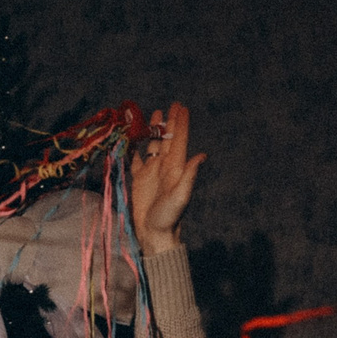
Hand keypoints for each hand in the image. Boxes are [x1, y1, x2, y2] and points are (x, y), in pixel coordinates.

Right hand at [128, 101, 205, 254]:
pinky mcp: (139, 179)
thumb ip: (189, 175)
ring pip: (153, 145)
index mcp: (175, 168)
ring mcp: (151, 172)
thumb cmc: (168, 217)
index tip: (182, 107)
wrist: (153, 233)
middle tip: (172, 104)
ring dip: (154, 130)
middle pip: (167, 139)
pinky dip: (135, 147)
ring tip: (155, 114)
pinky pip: (136, 158)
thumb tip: (202, 155)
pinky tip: (134, 137)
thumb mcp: (180, 196)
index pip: (179, 141)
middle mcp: (164, 167)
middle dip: (169, 122)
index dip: (180, 124)